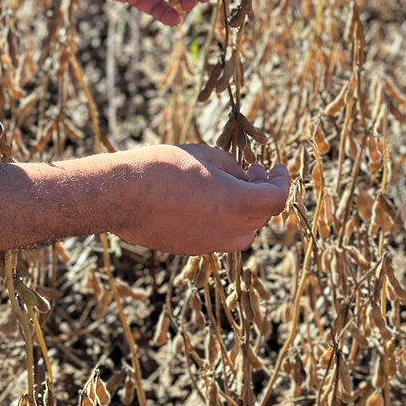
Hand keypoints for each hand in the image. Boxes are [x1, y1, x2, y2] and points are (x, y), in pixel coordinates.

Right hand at [113, 144, 289, 253]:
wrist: (122, 194)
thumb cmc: (164, 167)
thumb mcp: (208, 156)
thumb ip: (234, 170)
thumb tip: (243, 179)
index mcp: (237, 204)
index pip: (276, 199)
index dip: (282, 182)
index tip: (279, 168)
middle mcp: (227, 231)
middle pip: (261, 216)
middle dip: (263, 192)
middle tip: (254, 171)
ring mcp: (208, 244)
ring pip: (243, 233)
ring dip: (247, 211)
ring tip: (233, 186)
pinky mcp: (190, 249)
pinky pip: (220, 237)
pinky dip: (225, 221)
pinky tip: (209, 200)